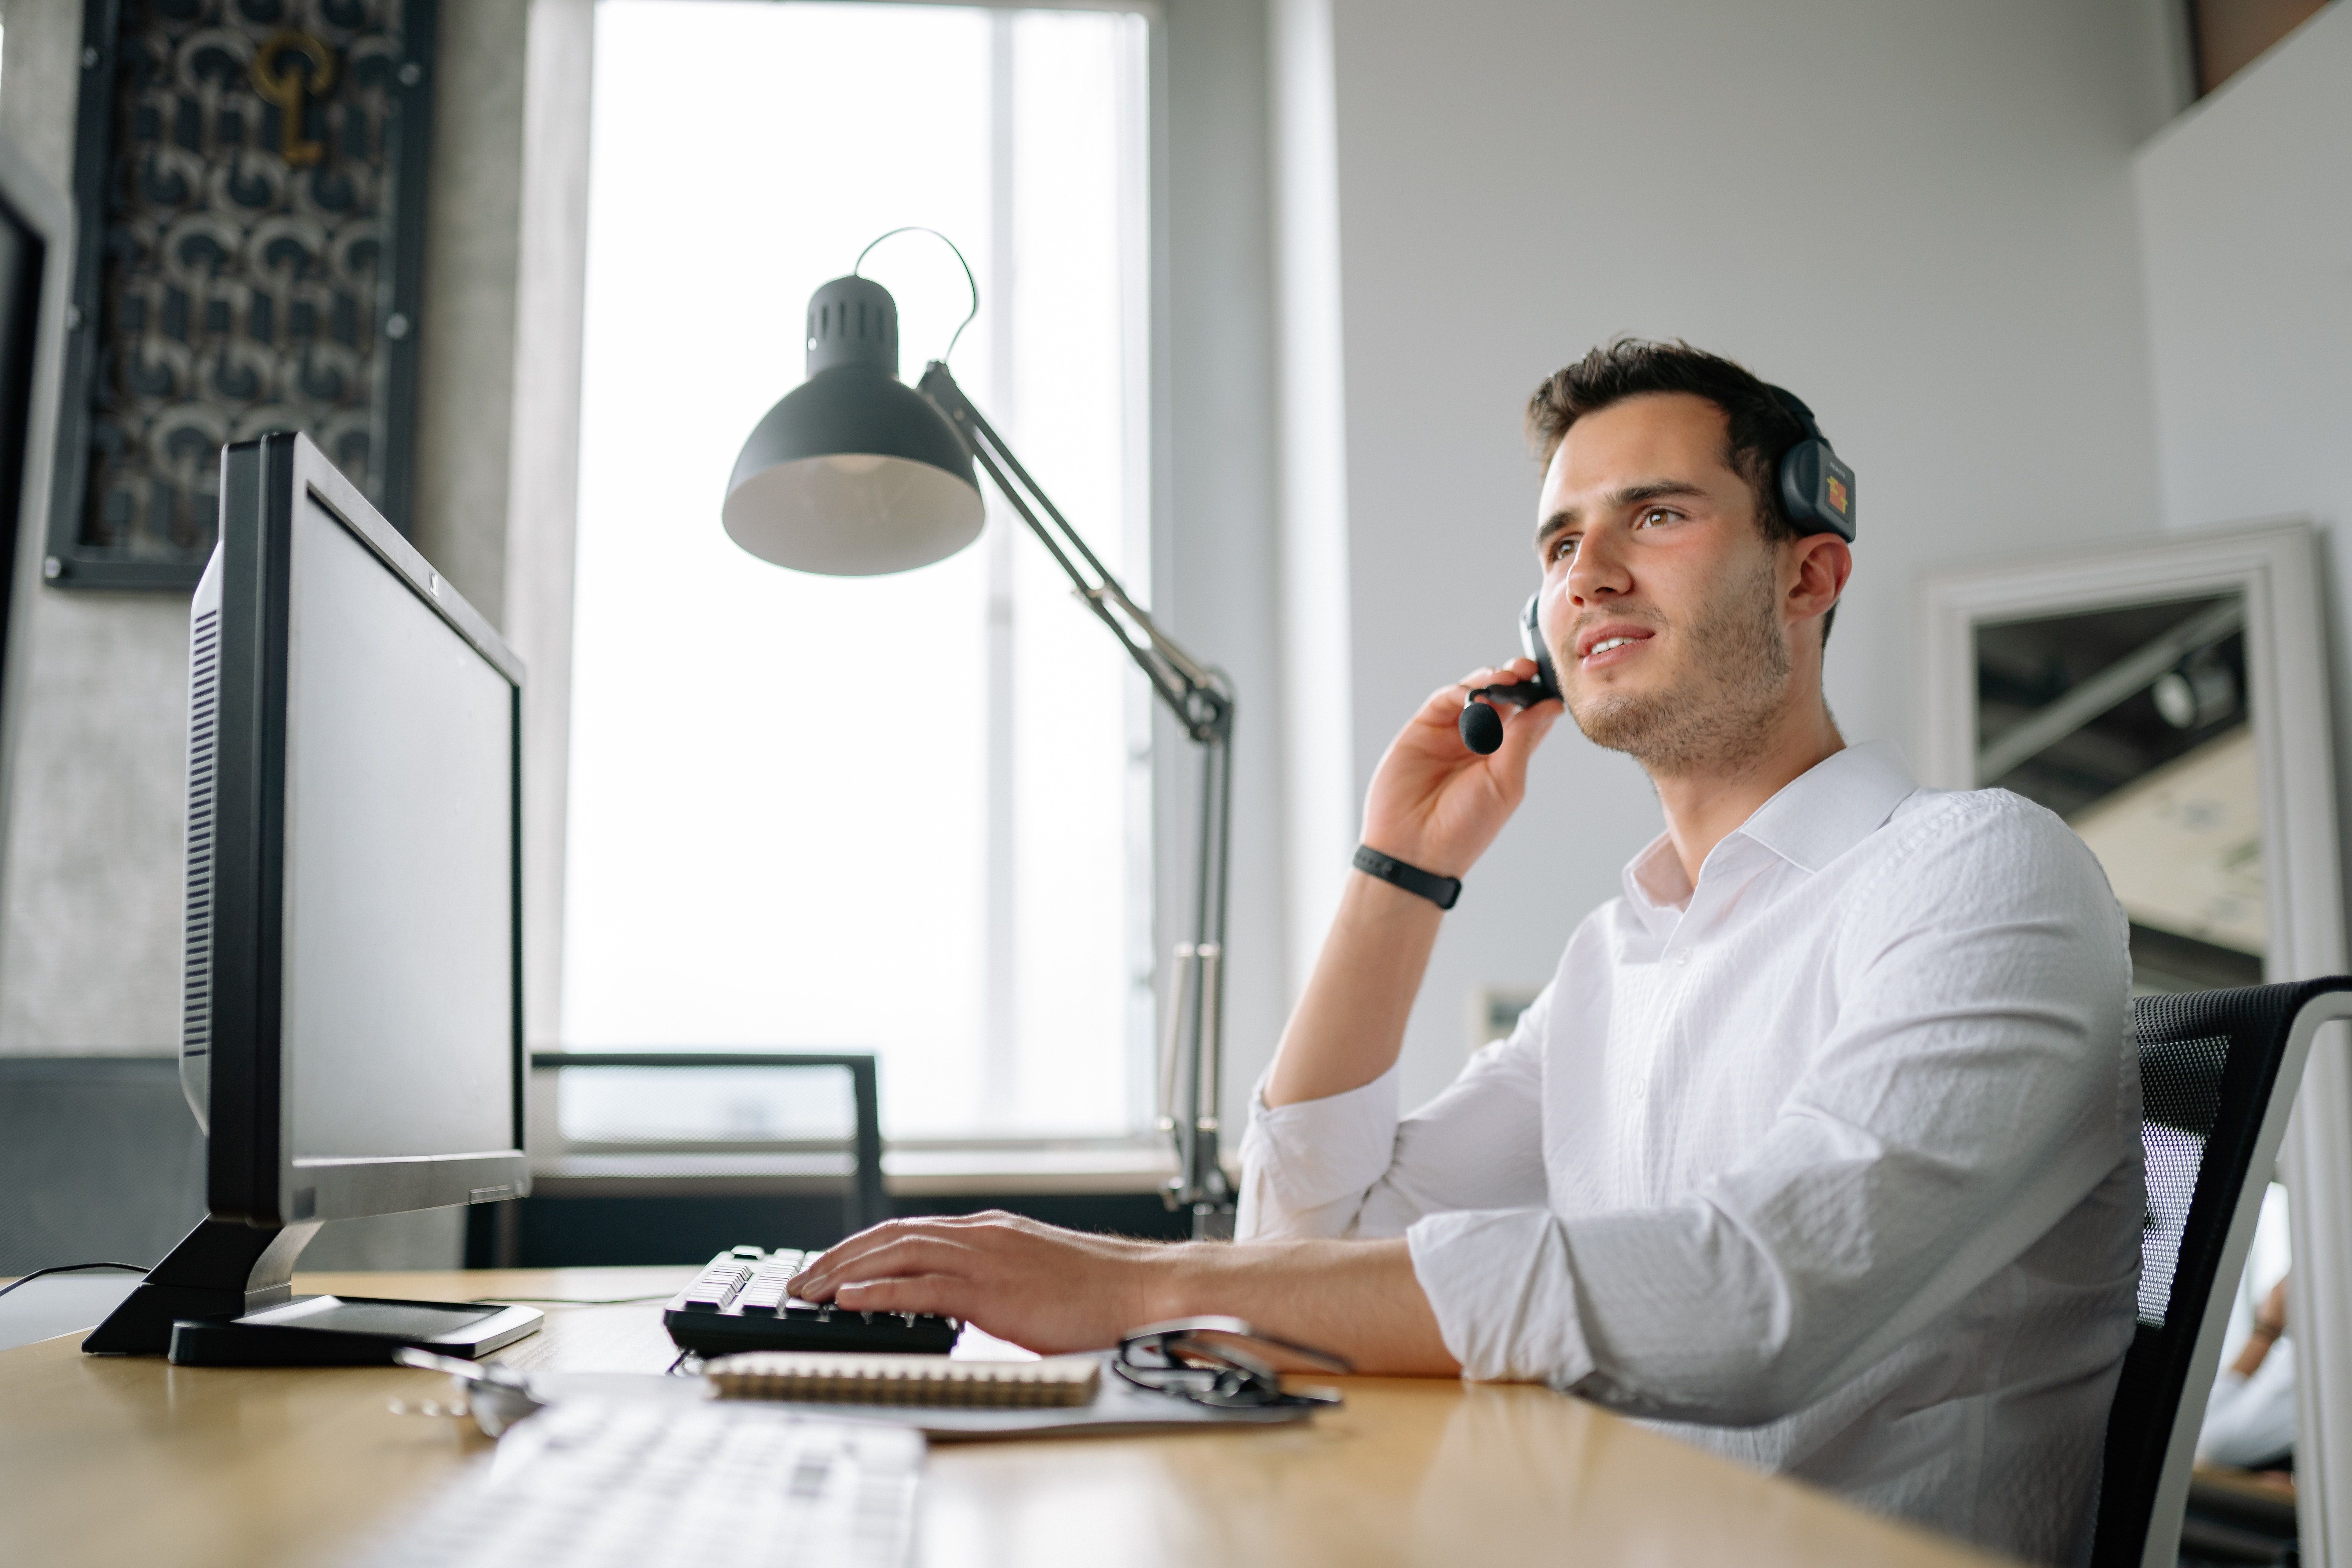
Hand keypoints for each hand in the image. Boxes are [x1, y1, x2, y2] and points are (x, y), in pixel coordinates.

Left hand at [787, 1211, 1171, 1354]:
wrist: (1142, 1291)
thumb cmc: (1097, 1294)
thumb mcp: (1032, 1279)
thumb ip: (993, 1283)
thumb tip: (959, 1304)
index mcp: (990, 1231)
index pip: (909, 1231)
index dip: (862, 1247)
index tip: (830, 1267)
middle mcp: (981, 1234)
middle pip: (891, 1235)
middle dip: (839, 1256)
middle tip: (800, 1281)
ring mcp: (986, 1258)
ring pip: (898, 1253)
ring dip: (846, 1272)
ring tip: (810, 1292)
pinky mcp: (993, 1290)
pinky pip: (923, 1287)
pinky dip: (880, 1291)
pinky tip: (850, 1300)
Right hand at [1361, 659, 1560, 877]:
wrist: (1414, 848)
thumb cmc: (1464, 828)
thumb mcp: (1505, 782)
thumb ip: (1523, 739)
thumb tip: (1551, 706)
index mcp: (1504, 758)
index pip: (1527, 718)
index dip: (1538, 696)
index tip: (1550, 682)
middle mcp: (1478, 743)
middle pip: (1502, 699)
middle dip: (1516, 680)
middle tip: (1526, 669)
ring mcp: (1450, 734)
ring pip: (1474, 693)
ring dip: (1490, 681)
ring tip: (1504, 679)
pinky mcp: (1422, 730)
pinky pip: (1443, 701)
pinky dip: (1460, 691)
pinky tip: (1474, 694)